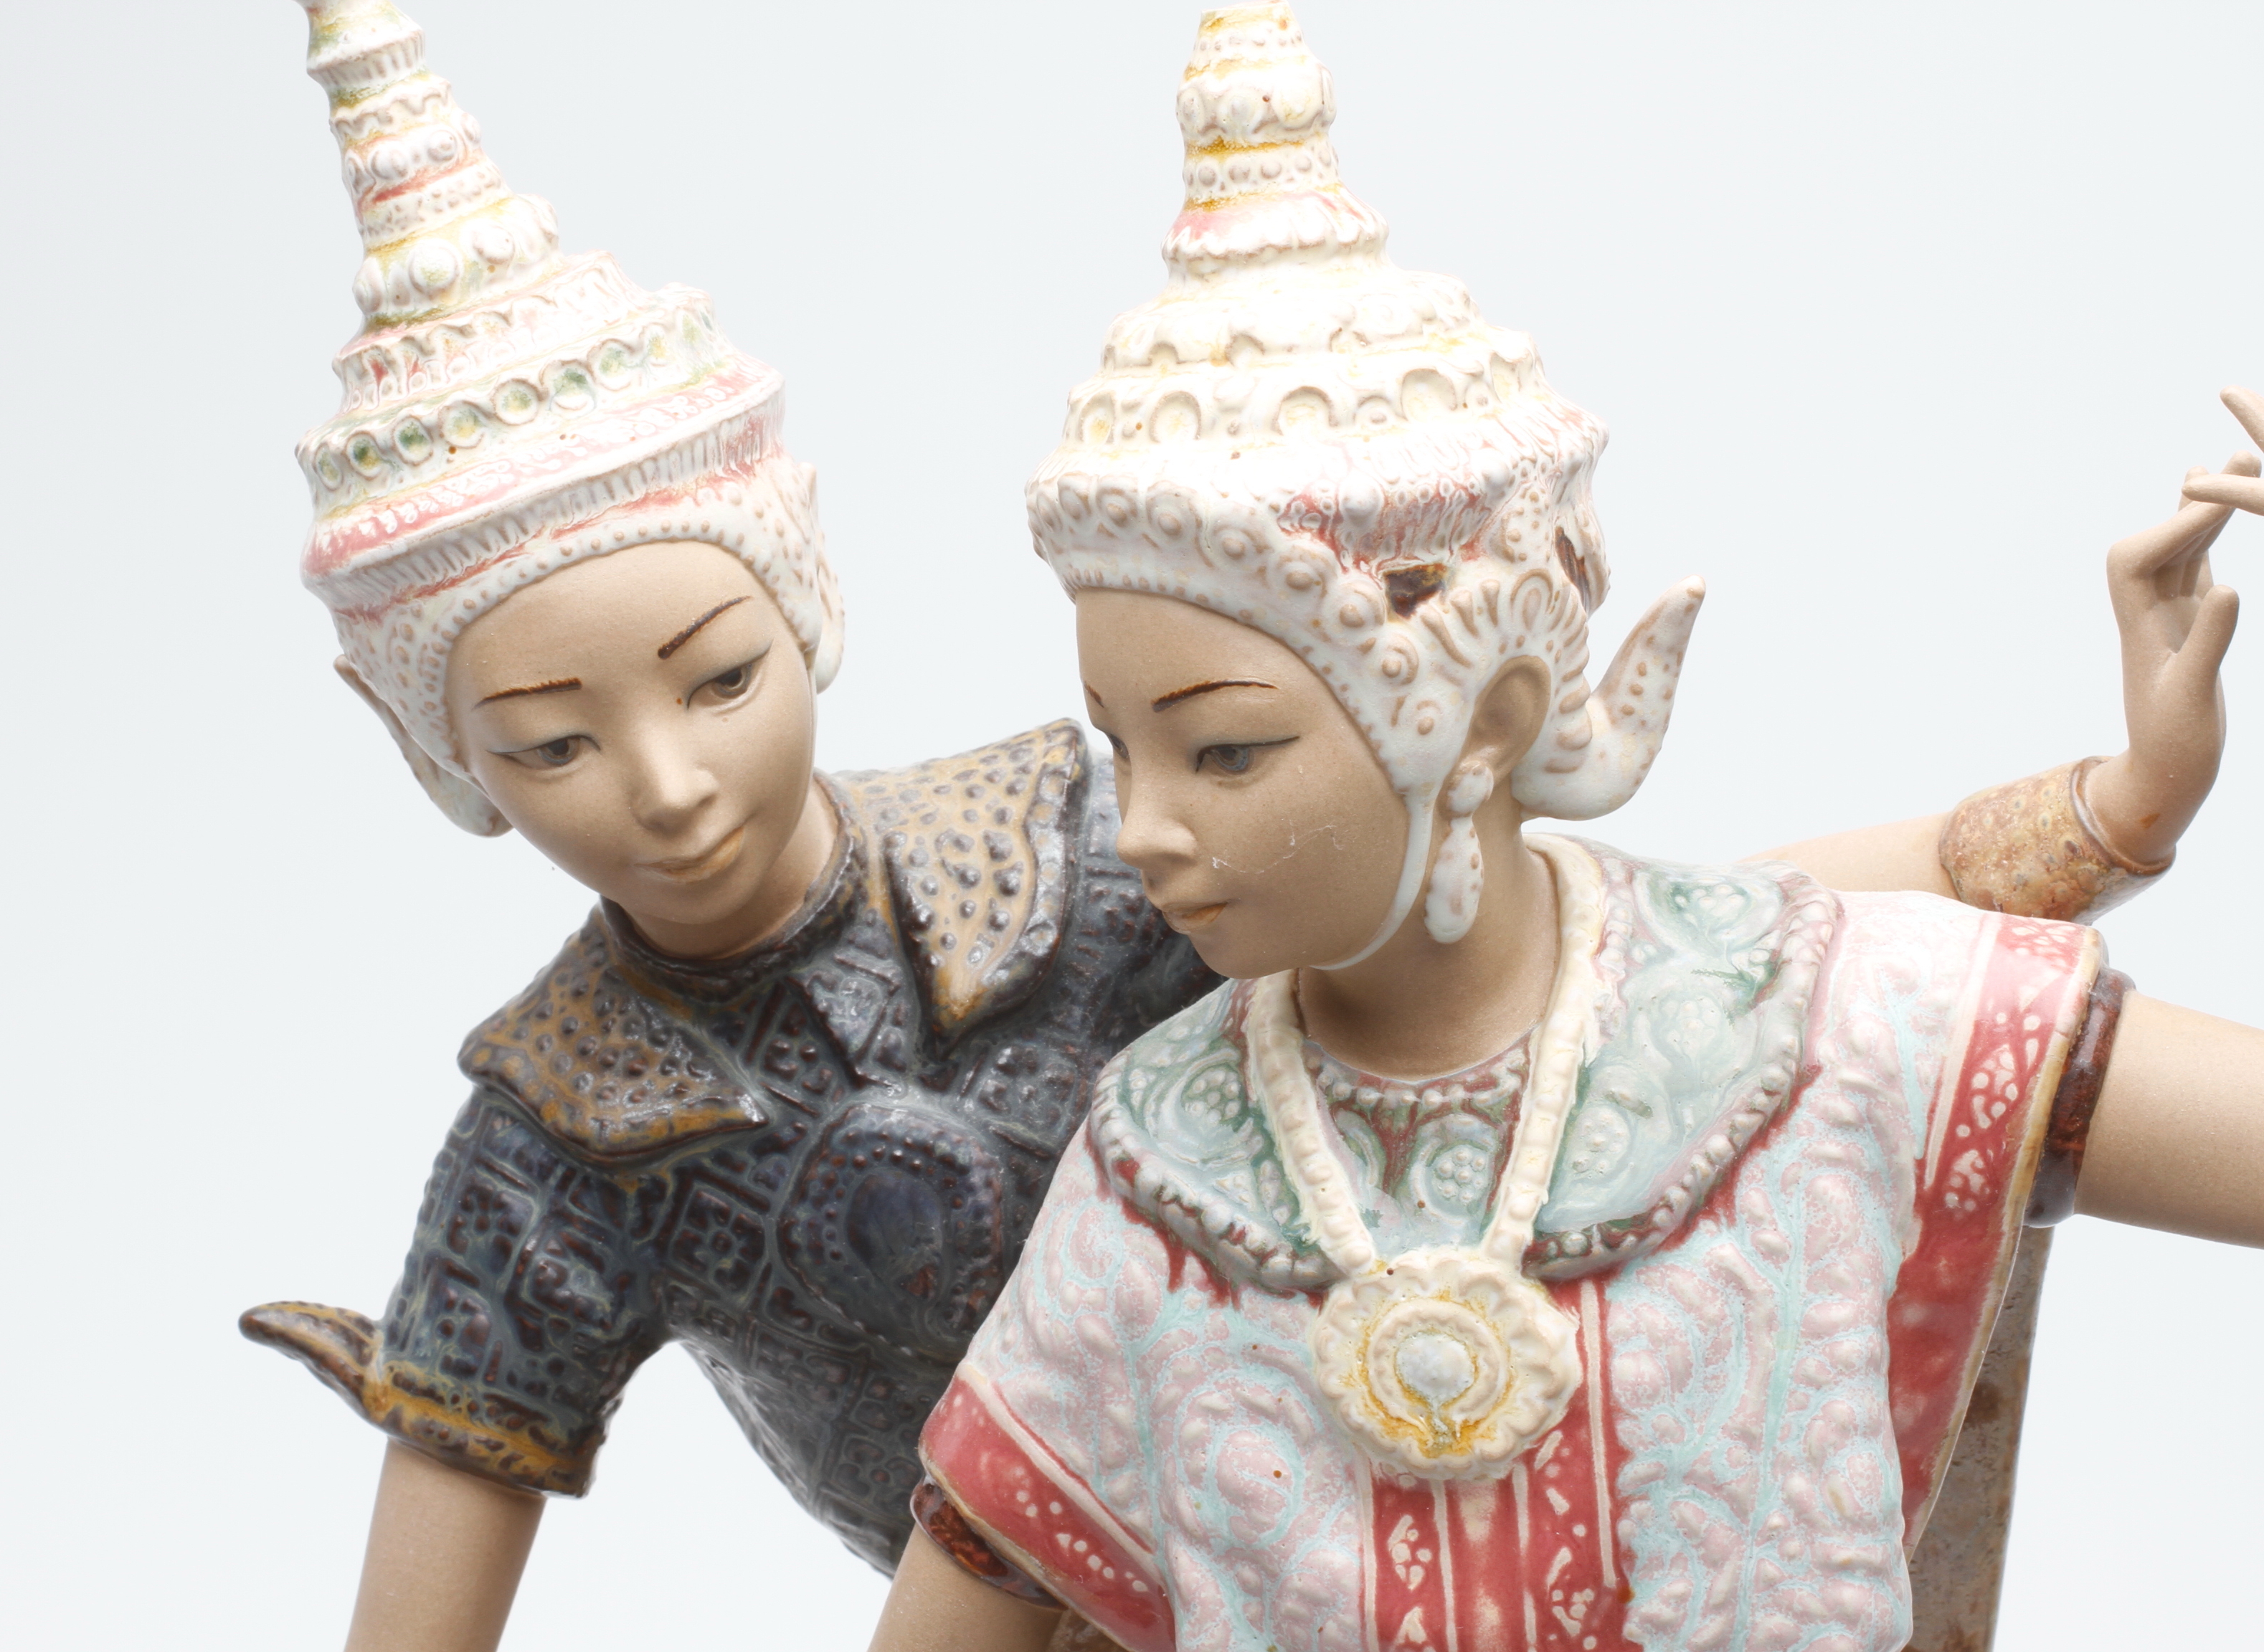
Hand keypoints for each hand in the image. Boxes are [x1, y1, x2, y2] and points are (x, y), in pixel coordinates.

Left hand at [2081, 431, 2253, 868]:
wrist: (2166, 770)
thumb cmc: (2174, 744)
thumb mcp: (2191, 692)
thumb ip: (2209, 639)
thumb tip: (2231, 586)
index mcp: (2137, 625)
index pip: (2137, 558)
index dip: (2176, 526)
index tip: (2217, 498)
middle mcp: (2144, 610)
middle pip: (2159, 539)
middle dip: (2195, 501)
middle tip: (2238, 454)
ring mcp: (2165, 610)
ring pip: (2181, 545)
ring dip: (2207, 506)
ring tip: (2239, 458)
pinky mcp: (2187, 615)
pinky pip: (2195, 562)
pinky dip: (2210, 531)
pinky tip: (2226, 503)